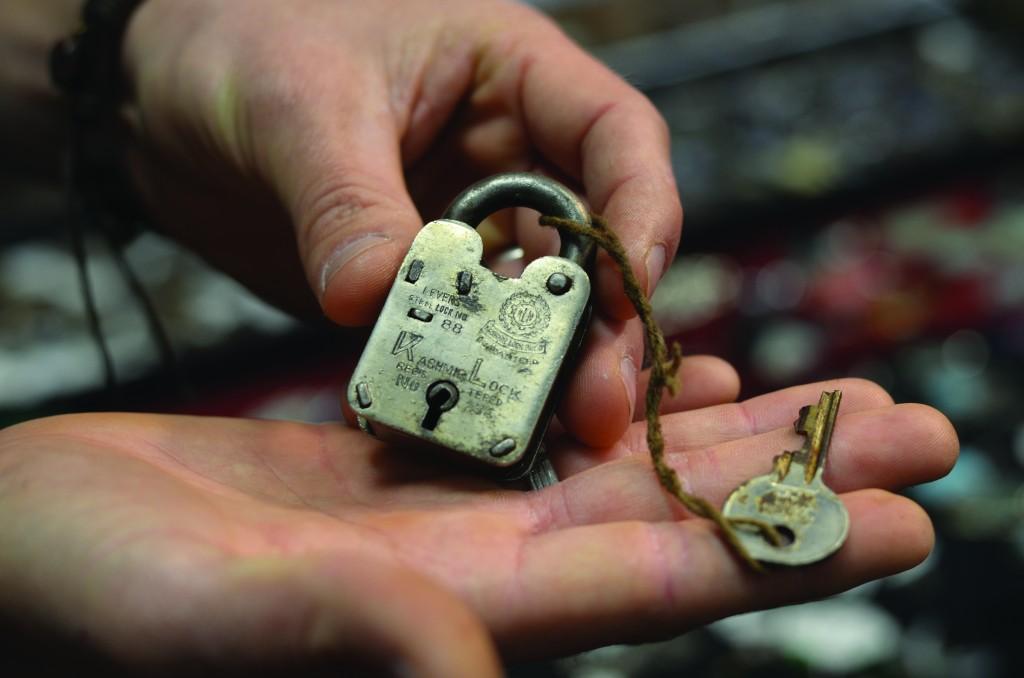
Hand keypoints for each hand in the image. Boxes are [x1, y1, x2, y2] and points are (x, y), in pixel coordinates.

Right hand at [0, 373, 955, 673]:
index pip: (653, 581)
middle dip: (798, 480)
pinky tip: (664, 374)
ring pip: (618, 472)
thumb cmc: (87, 586)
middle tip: (921, 430)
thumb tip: (475, 670)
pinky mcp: (397, 477)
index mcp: (454, 610)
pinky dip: (610, 401)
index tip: (901, 516)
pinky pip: (537, 435)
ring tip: (830, 395)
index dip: (781, 550)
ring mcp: (439, 521)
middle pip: (670, 522)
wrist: (28, 542)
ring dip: (725, 436)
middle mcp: (471, 576)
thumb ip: (352, 636)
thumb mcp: (210, 609)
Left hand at [119, 0, 679, 445]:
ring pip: (527, 305)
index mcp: (509, 76)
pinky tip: (455, 419)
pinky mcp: (414, 283)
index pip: (616, 139)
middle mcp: (503, 157)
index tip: (631, 290)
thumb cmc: (239, 34)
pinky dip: (457, 377)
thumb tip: (375, 297)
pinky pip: (453, 336)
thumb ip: (346, 202)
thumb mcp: (297, 102)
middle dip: (599, 326)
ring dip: (537, 369)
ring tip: (538, 433)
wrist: (155, 91)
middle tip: (597, 404)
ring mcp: (461, 226)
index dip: (641, 215)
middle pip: (586, 246)